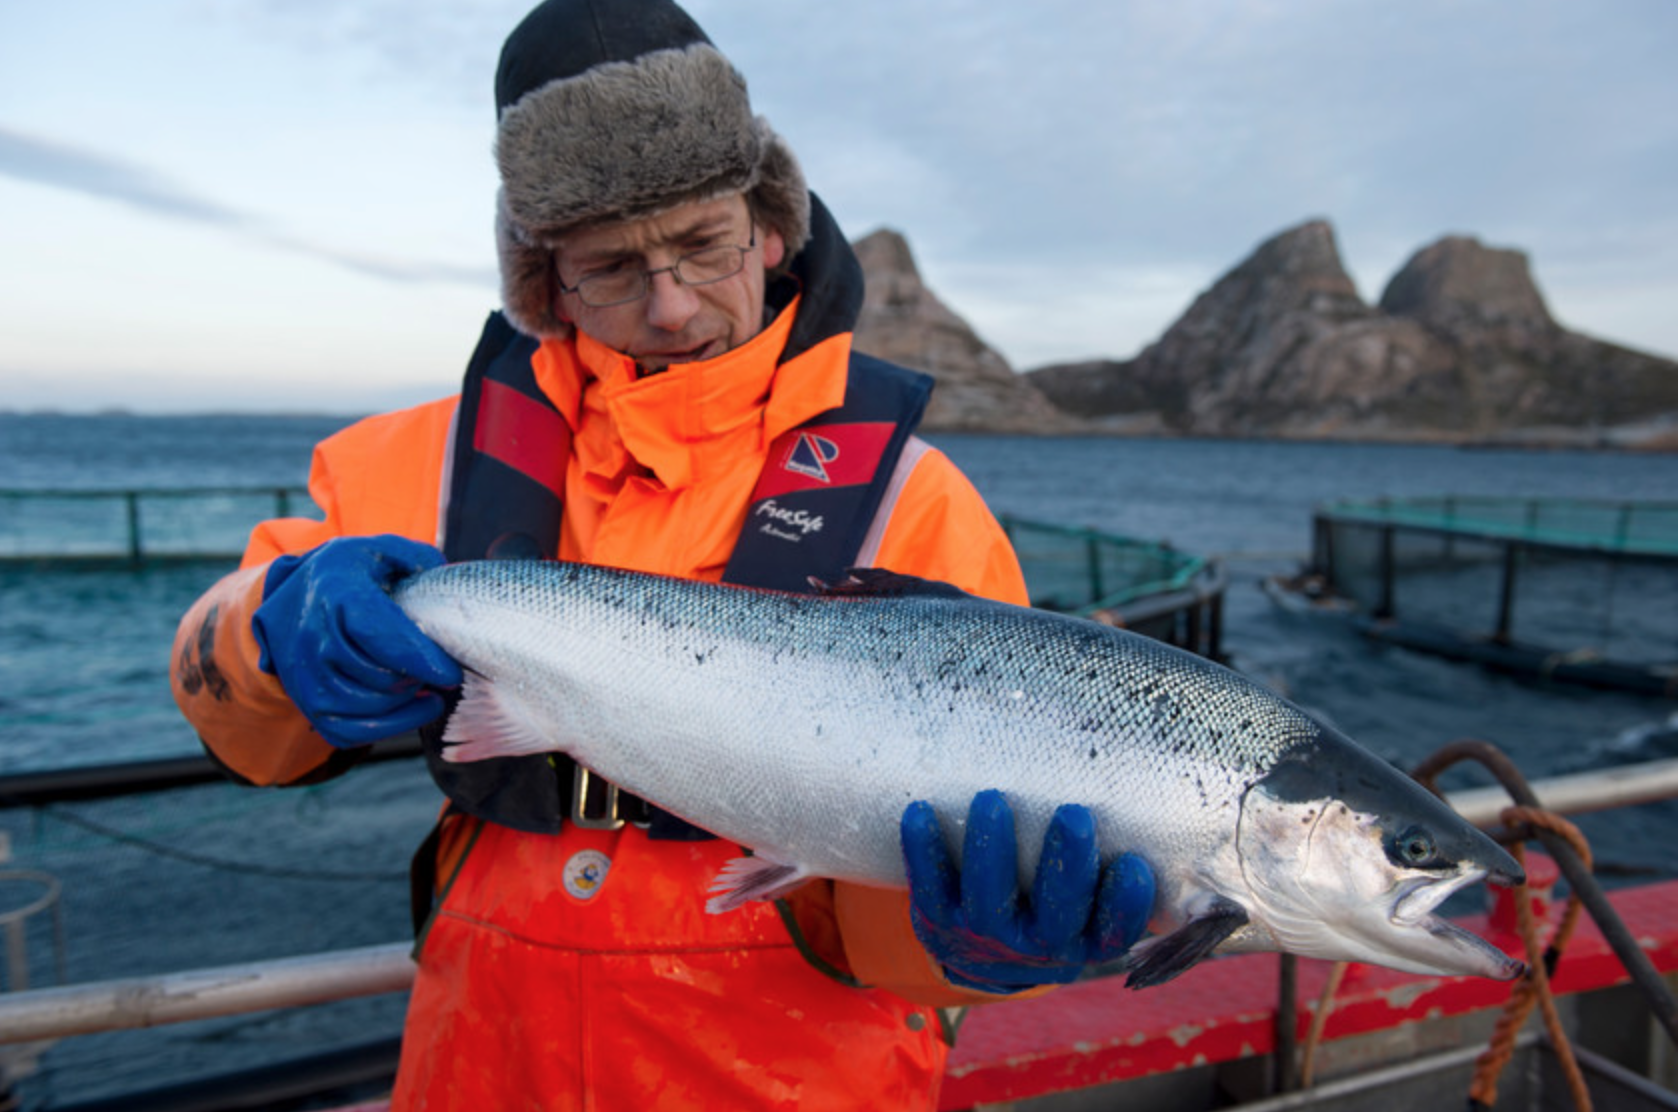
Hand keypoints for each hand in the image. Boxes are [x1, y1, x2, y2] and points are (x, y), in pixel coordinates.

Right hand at [252, 535, 461, 747]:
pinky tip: (414, 707)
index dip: (422, 660)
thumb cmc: (345, 576)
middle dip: (417, 677)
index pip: (382, 637)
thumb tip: (445, 575)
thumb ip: (417, 558)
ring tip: (423, 684)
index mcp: (337, 593)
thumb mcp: (378, 550)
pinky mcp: (307, 704)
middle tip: (434, 667)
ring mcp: (305, 675)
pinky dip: (390, 726)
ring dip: (406, 701)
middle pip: (380, 678)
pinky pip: (351, 732)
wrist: (288, 599)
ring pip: (369, 706)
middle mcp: (314, 637)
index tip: (452, 672)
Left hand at [901, 790, 1153, 993]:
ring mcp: (986, 937)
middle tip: (1074, 815)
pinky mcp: (938, 922)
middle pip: (1056, 913)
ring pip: (989, 900)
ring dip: (992, 849)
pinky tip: (920, 812)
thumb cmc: (1051, 906)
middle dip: (1066, 864)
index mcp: (1084, 940)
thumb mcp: (1087, 903)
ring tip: (993, 800)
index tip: (1134, 865)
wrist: (983, 956)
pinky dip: (923, 850)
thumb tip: (1149, 780)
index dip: (1126, 906)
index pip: (1113, 932)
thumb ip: (1111, 864)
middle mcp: (1039, 947)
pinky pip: (929, 888)